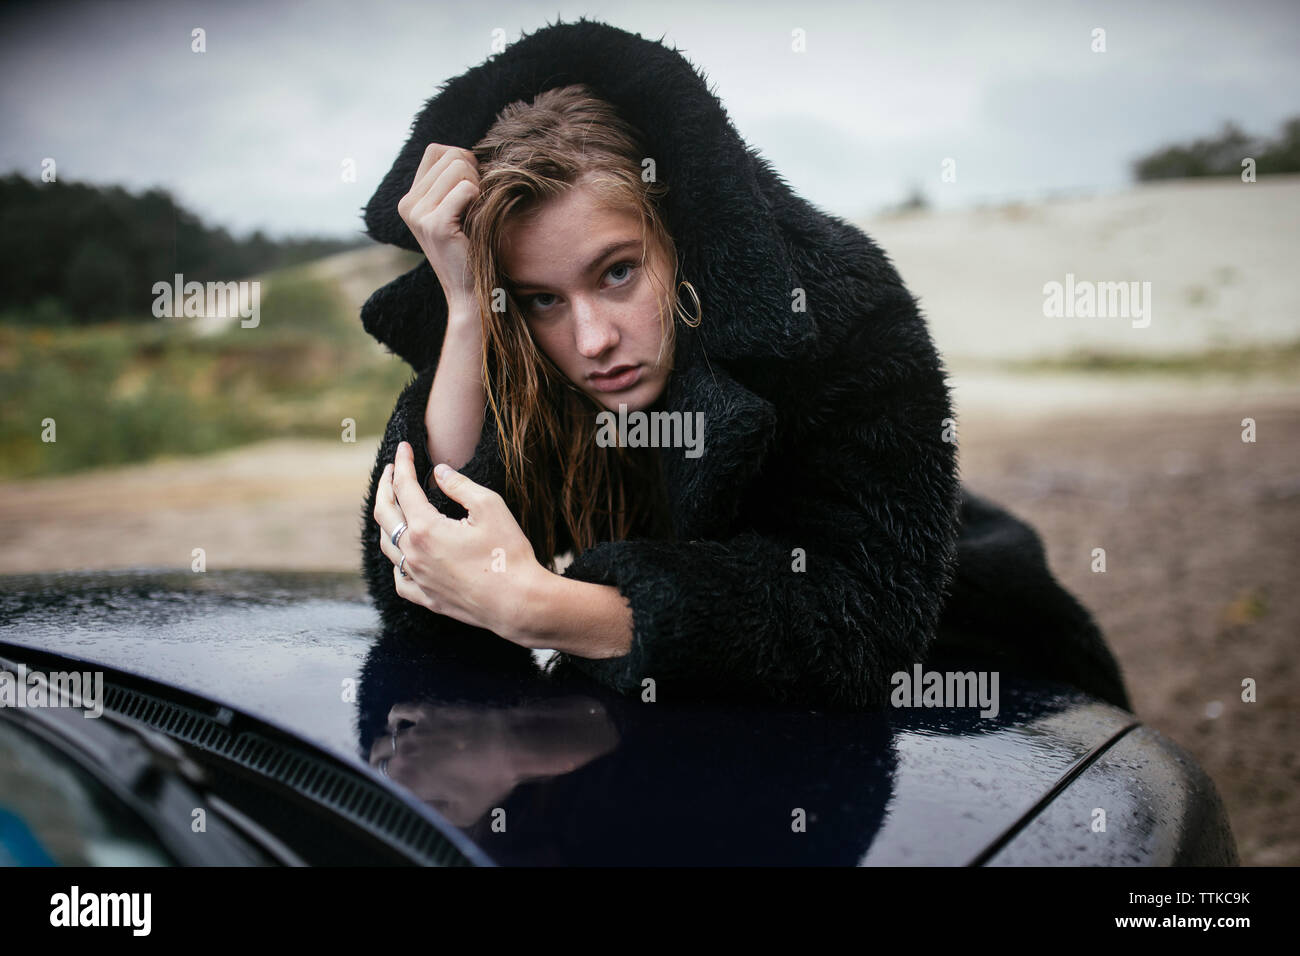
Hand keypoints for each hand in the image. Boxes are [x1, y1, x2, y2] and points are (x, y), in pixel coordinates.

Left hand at [373, 440, 543, 644]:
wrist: (519, 602)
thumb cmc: (508, 553)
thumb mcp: (490, 507)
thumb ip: (459, 486)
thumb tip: (439, 472)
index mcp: (425, 529)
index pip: (404, 488)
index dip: (402, 464)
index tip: (403, 448)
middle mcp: (413, 554)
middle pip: (385, 515)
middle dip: (385, 487)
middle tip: (390, 470)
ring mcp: (418, 579)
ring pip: (388, 546)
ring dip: (388, 521)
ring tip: (394, 507)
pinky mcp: (427, 598)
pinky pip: (400, 578)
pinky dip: (397, 561)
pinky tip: (405, 555)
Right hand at [397, 142, 479, 315]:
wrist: (470, 292)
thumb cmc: (471, 249)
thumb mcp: (457, 211)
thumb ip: (453, 182)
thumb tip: (468, 153)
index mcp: (410, 199)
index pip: (437, 150)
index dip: (462, 160)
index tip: (472, 187)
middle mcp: (408, 204)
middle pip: (451, 155)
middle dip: (474, 173)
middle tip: (477, 204)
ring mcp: (418, 215)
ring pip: (459, 167)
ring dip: (478, 186)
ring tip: (475, 213)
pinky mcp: (434, 225)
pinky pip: (466, 189)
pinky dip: (479, 199)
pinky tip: (475, 220)